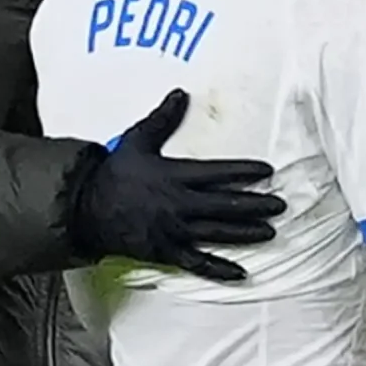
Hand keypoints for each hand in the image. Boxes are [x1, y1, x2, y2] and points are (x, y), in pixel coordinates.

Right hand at [68, 89, 281, 282]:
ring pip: (218, 233)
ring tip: (270, 231)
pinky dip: (219, 269)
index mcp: (174, 176)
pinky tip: (242, 273)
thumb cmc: (114, 174)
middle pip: (225, 205)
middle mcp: (178, 204)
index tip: (267, 170)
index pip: (218, 172)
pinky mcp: (166, 252)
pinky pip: (197, 263)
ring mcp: (173, 231)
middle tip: (281, 205)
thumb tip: (181, 93)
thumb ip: (162, 119)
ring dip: (246, 233)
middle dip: (256, 205)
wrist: (84, 208)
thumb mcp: (137, 141)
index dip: (244, 171)